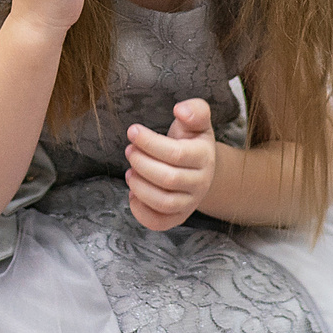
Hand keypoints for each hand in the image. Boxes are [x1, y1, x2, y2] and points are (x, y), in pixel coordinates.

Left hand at [127, 98, 216, 230]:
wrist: (200, 167)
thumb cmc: (191, 140)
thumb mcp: (197, 121)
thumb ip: (195, 110)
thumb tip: (181, 110)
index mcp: (204, 156)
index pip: (176, 154)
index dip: (150, 143)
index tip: (132, 131)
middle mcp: (200, 182)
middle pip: (168, 179)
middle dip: (141, 163)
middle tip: (129, 150)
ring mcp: (190, 202)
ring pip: (164, 202)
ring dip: (140, 187)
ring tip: (129, 172)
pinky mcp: (178, 217)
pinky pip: (160, 222)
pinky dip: (141, 212)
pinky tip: (132, 194)